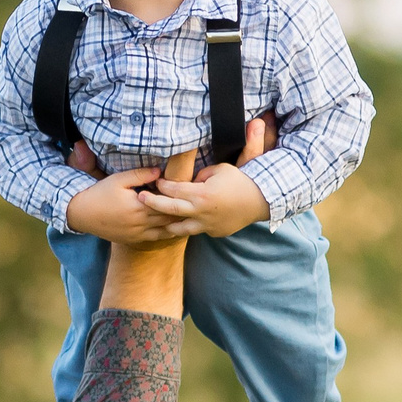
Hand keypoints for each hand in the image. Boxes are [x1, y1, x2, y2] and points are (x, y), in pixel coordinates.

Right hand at [63, 150, 198, 242]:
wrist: (82, 214)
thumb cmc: (100, 193)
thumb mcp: (118, 179)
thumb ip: (140, 174)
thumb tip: (160, 172)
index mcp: (138, 206)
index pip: (166, 203)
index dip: (179, 198)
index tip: (192, 193)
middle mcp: (140, 223)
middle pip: (169, 218)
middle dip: (184, 212)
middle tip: (199, 206)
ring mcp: (137, 234)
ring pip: (165, 231)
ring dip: (179, 225)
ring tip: (193, 218)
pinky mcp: (133, 241)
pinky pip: (156, 238)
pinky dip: (168, 233)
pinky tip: (177, 228)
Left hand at [139, 115, 277, 238]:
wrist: (261, 200)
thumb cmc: (240, 180)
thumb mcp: (220, 169)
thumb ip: (200, 174)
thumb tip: (189, 180)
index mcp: (201, 194)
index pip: (174, 190)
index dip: (163, 185)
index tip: (155, 182)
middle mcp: (201, 212)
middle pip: (169, 209)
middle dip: (152, 204)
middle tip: (140, 199)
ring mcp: (207, 225)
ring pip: (179, 228)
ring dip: (166, 223)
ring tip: (154, 220)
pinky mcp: (214, 232)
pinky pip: (196, 230)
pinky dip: (186, 227)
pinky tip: (178, 224)